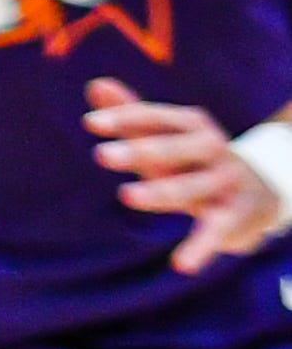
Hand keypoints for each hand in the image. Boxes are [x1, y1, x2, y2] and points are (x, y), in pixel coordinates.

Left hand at [90, 77, 289, 270]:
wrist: (259, 192)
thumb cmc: (192, 160)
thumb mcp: (164, 137)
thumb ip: (131, 113)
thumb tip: (95, 84)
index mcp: (193, 125)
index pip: (157, 117)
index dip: (126, 118)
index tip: (90, 123)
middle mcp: (213, 149)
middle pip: (176, 148)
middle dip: (141, 150)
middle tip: (101, 155)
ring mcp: (226, 182)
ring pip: (192, 186)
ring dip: (162, 191)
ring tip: (127, 196)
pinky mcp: (235, 216)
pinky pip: (216, 230)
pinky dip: (200, 247)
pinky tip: (182, 264)